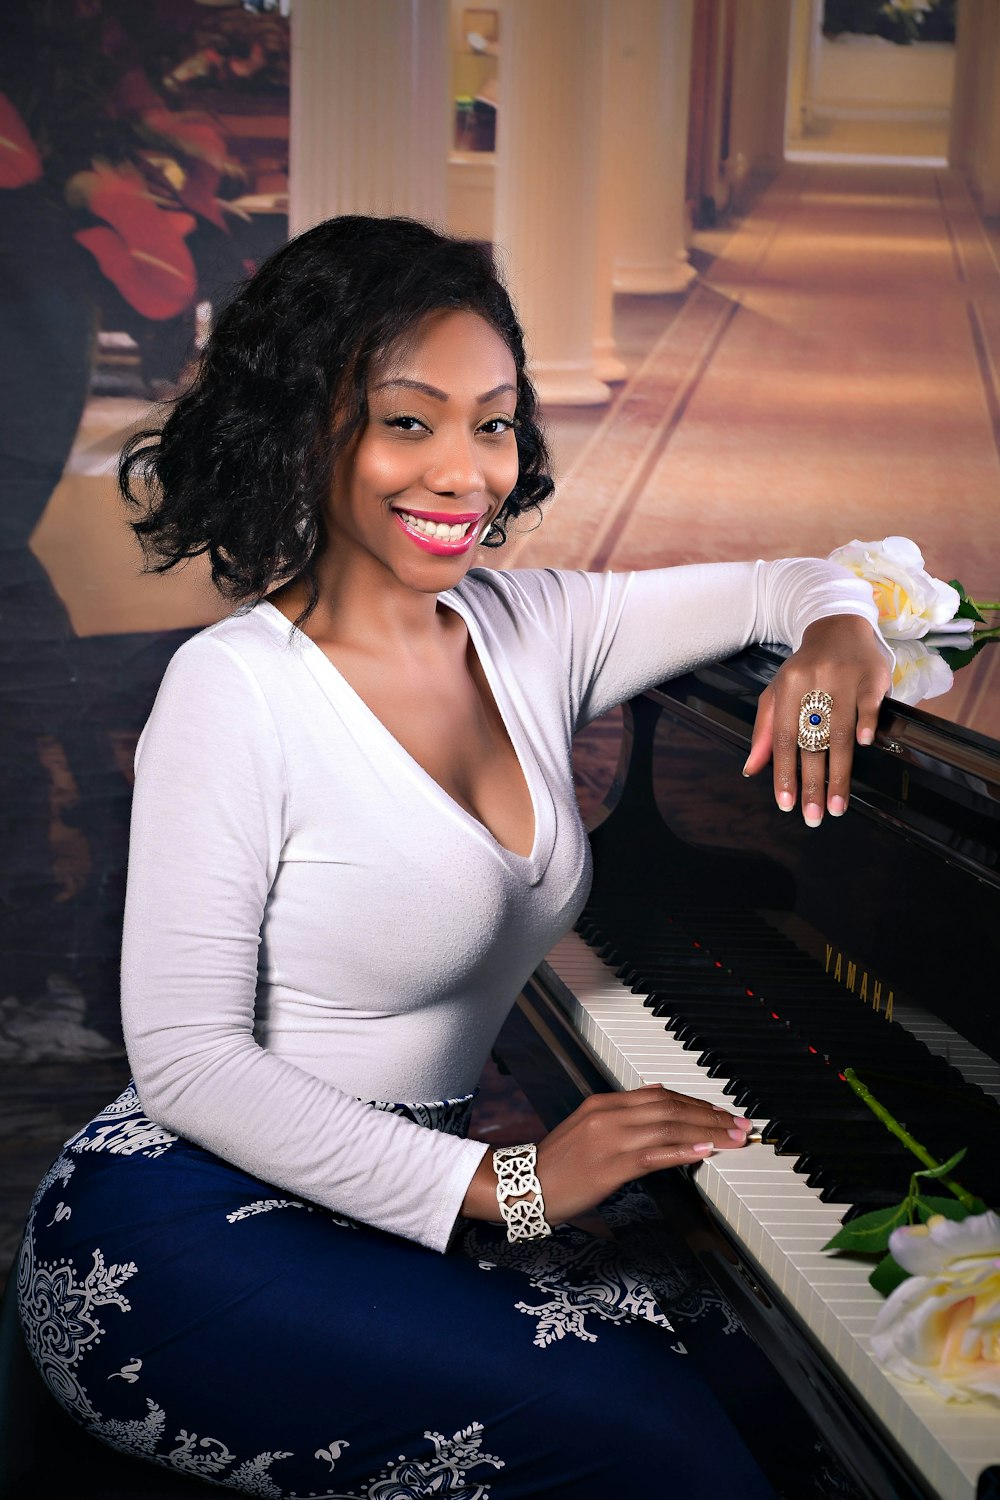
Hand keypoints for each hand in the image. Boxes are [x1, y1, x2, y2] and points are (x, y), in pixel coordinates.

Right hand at [461, 1086, 752, 1226]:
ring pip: (668, 1128)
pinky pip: (654, 1155)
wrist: (524, 1184)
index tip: (722, 1113)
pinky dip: (683, 1151)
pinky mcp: (611, 1166)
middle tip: (740, 1125)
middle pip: (670, 1108)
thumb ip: (623, 1113)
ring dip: (706, 1132)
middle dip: (710, 1116)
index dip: (695, 1104)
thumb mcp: (589, 1127)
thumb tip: (658, 1097)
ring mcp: (610, 1139)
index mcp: (604, 1104)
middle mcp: (609, 1114)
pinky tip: (704, 1151)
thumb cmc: (558, 1163)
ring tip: (733, 1138)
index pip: (660, 1096)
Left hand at [742, 614, 890, 826]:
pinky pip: (869, 704)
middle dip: (812, 784)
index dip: (784, 773)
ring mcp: (844, 678)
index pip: (783, 738)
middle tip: (814, 816)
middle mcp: (813, 683)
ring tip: (837, 805)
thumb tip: (752, 769)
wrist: (837, 628)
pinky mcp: (871, 676)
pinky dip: (867, 724)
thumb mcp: (777, 693)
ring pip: (841, 731)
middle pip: (812, 741)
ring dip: (840, 772)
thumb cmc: (805, 668)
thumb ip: (765, 731)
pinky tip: (865, 747)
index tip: (786, 804)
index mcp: (786, 688)